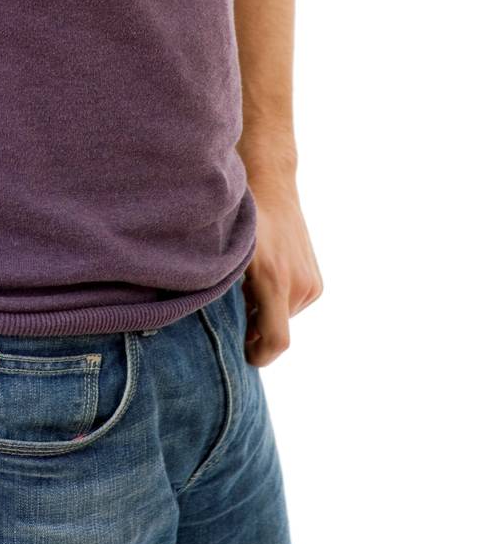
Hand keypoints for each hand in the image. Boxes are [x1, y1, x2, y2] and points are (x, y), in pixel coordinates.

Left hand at [241, 174, 323, 367]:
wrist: (272, 188)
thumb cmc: (242, 221)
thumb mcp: (228, 256)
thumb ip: (226, 291)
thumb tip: (229, 328)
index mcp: (274, 280)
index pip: (276, 340)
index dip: (259, 356)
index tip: (244, 355)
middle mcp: (298, 284)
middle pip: (274, 328)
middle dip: (254, 323)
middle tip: (237, 300)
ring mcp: (311, 284)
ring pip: (283, 317)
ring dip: (265, 309)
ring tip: (250, 282)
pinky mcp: (317, 283)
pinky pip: (293, 306)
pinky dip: (278, 300)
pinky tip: (266, 277)